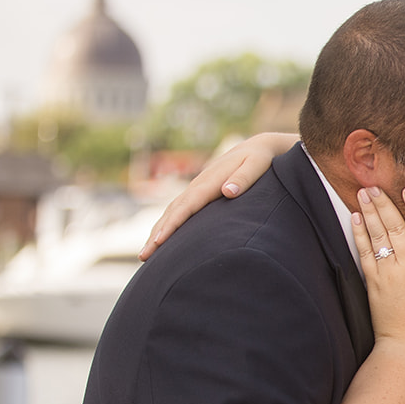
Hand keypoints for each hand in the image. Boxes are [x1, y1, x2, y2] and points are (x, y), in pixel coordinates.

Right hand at [139, 133, 298, 259]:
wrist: (257, 147)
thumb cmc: (260, 159)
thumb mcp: (256, 165)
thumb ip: (244, 178)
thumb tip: (228, 191)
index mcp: (210, 181)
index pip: (187, 205)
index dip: (172, 223)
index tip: (159, 240)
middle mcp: (198, 185)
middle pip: (172, 212)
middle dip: (157, 234)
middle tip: (144, 256)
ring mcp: (197, 189)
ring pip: (171, 212)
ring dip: (157, 232)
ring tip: (146, 254)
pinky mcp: (199, 193)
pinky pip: (178, 210)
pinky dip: (166, 224)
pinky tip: (161, 239)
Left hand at [352, 186, 404, 362]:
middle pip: (397, 228)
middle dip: (385, 204)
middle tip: (376, 185)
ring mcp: (390, 274)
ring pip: (379, 236)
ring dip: (370, 213)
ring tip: (364, 193)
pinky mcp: (374, 283)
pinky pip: (365, 253)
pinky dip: (360, 235)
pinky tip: (355, 219)